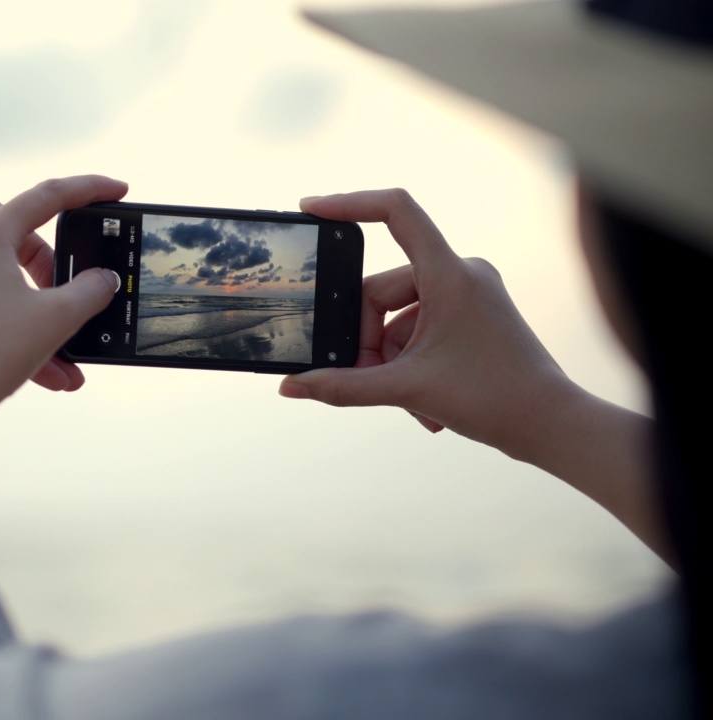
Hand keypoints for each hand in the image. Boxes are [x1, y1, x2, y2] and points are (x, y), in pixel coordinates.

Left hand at [0, 175, 126, 423]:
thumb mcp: (55, 320)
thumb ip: (90, 292)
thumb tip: (103, 280)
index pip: (46, 196)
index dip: (89, 189)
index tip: (117, 189)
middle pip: (15, 230)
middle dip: (49, 261)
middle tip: (68, 289)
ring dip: (37, 309)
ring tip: (64, 358)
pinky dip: (13, 327)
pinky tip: (42, 373)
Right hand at [279, 189, 575, 458]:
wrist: (552, 425)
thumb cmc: (495, 399)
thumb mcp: (407, 390)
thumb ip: (343, 387)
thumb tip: (292, 386)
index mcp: (449, 274)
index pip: (395, 211)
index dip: (349, 203)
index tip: (310, 209)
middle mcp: (461, 274)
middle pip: (382, 290)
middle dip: (368, 341)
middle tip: (370, 380)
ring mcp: (468, 294)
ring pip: (398, 317)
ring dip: (389, 361)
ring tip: (406, 402)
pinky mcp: (472, 315)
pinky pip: (420, 328)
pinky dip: (410, 363)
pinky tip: (421, 403)